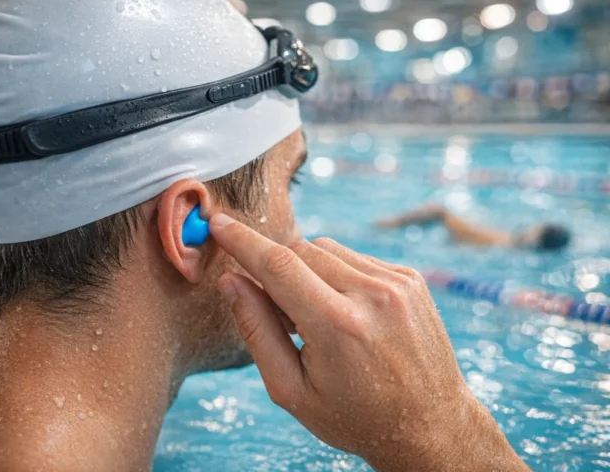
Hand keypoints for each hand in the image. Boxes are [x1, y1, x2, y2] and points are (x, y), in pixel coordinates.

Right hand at [209, 214, 528, 471]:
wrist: (430, 425)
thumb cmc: (354, 416)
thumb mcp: (291, 390)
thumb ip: (256, 330)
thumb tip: (230, 281)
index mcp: (337, 326)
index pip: (277, 265)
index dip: (242, 241)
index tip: (219, 223)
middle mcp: (372, 295)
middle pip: (299, 250)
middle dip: (277, 270)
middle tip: (282, 314)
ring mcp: (397, 282)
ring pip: (327, 248)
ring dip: (309, 271)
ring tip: (320, 318)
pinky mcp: (410, 278)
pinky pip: (355, 257)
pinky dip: (338, 274)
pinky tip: (348, 313)